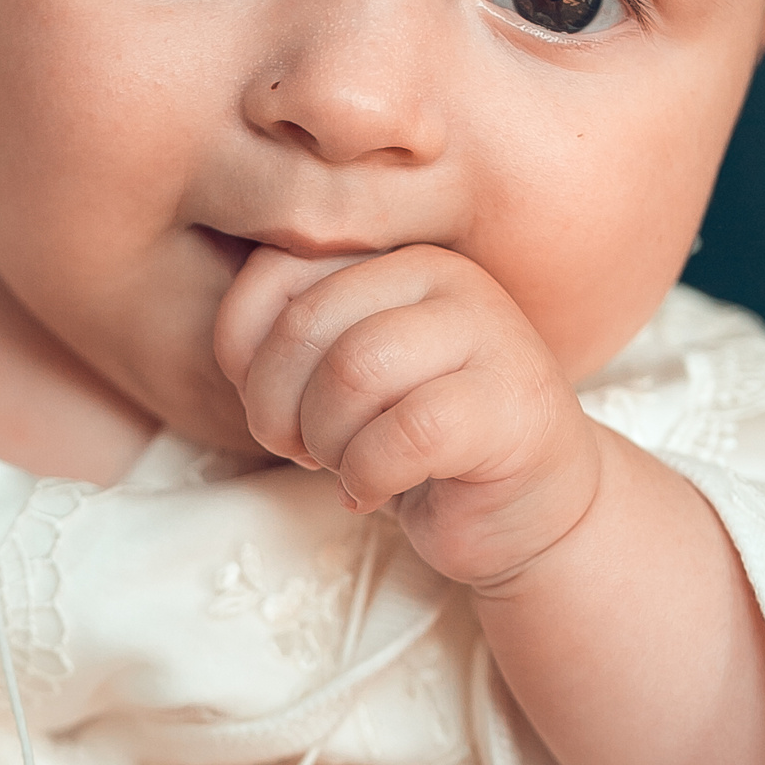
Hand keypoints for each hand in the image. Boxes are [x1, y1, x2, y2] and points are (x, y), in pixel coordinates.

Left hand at [214, 241, 596, 591]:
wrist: (526, 509)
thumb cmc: (419, 445)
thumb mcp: (341, 380)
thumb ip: (292, 342)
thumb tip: (238, 355)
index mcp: (392, 255)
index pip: (275, 271)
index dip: (244, 352)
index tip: (270, 406)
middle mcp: (445, 275)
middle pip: (308, 323)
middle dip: (277, 405)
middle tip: (299, 449)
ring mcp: (489, 334)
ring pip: (353, 371)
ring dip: (325, 442)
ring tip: (344, 467)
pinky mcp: (511, 405)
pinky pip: (403, 434)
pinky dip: (366, 477)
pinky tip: (373, 491)